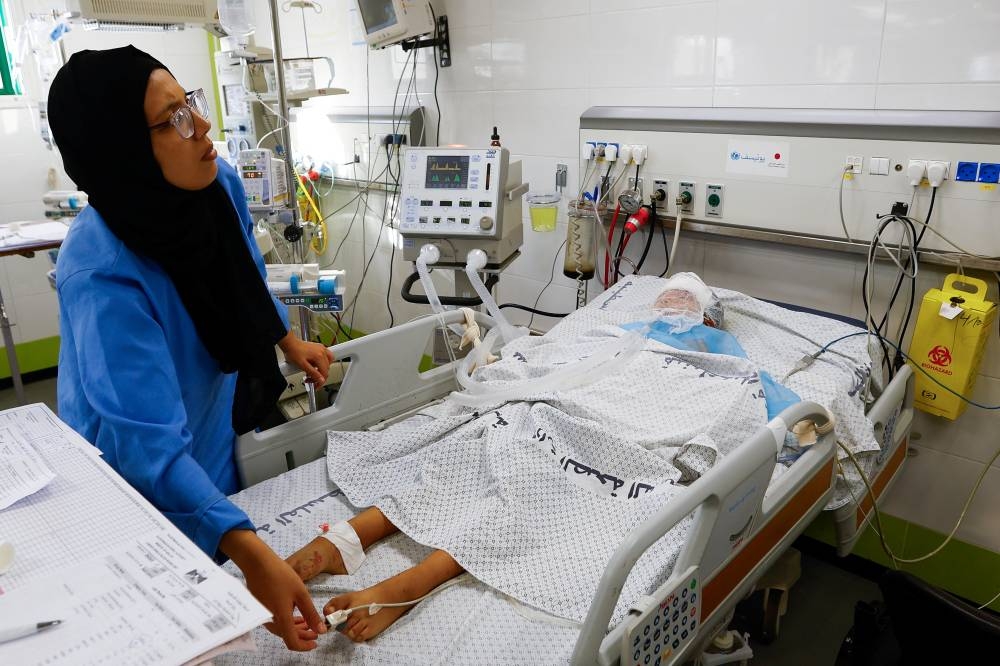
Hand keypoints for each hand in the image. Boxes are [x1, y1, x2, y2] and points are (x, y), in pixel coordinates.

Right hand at [221, 530, 326, 650]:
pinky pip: (275, 622)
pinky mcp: (260, 611)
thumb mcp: (301, 594)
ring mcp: (263, 616)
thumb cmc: (280, 575)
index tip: (315, 642)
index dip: (304, 646)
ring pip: (281, 629)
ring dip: (295, 629)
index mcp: (280, 618)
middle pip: (287, 636)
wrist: (258, 563)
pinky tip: (295, 615)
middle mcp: (269, 621)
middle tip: (316, 631)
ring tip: (308, 622)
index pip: (292, 642)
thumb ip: (311, 614)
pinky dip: (287, 622)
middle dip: (303, 636)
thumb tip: (321, 630)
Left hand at [278, 331, 334, 384]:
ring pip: (328, 363)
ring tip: (314, 373)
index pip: (325, 373)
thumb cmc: (293, 352)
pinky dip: (322, 363)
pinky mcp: (319, 347)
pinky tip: (316, 365)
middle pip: (326, 369)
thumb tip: (321, 380)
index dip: (320, 382)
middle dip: (319, 377)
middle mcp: (322, 351)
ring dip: (323, 369)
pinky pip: (326, 357)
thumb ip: (313, 373)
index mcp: (319, 356)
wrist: (289, 343)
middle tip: (310, 380)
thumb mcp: (302, 365)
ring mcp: (321, 348)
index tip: (315, 386)